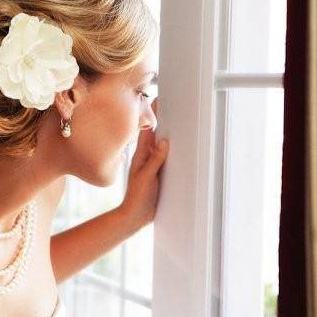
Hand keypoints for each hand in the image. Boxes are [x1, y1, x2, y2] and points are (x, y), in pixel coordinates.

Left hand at [117, 98, 168, 226]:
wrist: (135, 216)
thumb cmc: (137, 197)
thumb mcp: (146, 177)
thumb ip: (155, 160)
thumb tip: (164, 142)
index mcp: (141, 155)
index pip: (148, 130)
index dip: (153, 115)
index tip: (158, 100)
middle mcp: (147, 158)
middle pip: (157, 135)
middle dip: (164, 121)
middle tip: (173, 106)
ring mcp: (154, 166)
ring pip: (163, 146)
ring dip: (170, 135)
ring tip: (179, 121)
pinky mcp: (160, 175)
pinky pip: (168, 159)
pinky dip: (174, 152)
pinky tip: (181, 148)